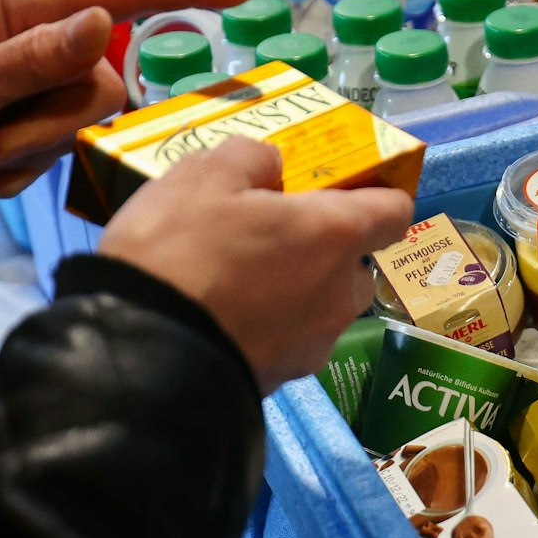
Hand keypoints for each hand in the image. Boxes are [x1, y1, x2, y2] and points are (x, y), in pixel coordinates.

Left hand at [0, 0, 258, 197]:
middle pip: (101, 83)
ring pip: (80, 124)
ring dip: (24, 155)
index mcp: (25, 3)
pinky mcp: (34, 116)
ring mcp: (42, 77)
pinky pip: (55, 150)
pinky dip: (13, 173)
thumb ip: (36, 57)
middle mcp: (44, 33)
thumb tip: (106, 21)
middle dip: (47, 129)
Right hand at [95, 138, 413, 392]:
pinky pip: (289, 340)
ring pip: (322, 305)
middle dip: (323, 248)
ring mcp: (317, 343)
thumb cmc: (180, 253)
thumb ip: (250, 158)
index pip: (394, 210)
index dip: (374, 195)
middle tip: (269, 235)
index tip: (339, 190)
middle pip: (354, 263)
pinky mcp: (285, 379)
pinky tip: (224, 317)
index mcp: (336, 235)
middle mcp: (341, 293)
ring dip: (296, 289)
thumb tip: (272, 167)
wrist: (142, 359)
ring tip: (237, 279)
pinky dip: (269, 326)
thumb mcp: (201, 177)